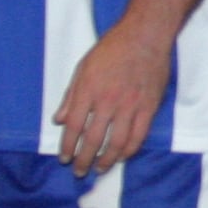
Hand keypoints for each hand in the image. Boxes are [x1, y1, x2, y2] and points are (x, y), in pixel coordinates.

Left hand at [55, 21, 173, 175]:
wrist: (145, 36)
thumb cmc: (111, 48)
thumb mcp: (83, 67)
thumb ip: (70, 96)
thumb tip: (58, 120)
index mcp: (88, 90)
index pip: (73, 126)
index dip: (67, 146)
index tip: (64, 158)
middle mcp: (108, 101)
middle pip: (93, 139)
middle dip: (84, 159)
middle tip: (79, 171)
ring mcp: (130, 105)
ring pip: (117, 142)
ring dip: (106, 160)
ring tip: (100, 169)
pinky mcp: (149, 106)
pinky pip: (139, 135)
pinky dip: (129, 149)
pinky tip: (122, 156)